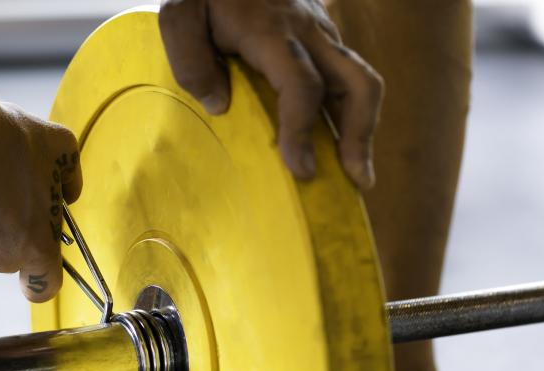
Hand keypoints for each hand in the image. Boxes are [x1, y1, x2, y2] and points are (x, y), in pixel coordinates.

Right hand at [0, 101, 82, 301]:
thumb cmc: (4, 135)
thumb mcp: (59, 146)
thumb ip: (71, 179)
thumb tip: (68, 194)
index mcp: (35, 244)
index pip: (45, 286)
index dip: (43, 273)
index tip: (38, 256)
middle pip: (9, 258)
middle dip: (10, 232)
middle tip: (4, 192)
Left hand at [159, 0, 382, 187]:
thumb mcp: (179, 16)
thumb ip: (190, 60)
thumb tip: (218, 106)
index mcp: (271, 30)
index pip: (301, 86)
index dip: (302, 130)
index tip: (300, 169)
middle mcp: (308, 31)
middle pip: (356, 83)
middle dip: (360, 135)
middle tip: (355, 180)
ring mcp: (321, 31)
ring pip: (360, 79)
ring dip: (364, 127)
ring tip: (357, 172)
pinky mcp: (323, 34)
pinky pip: (347, 74)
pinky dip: (350, 110)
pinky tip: (340, 140)